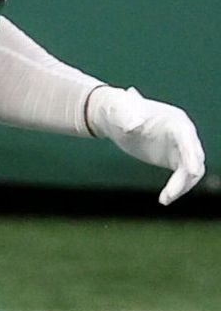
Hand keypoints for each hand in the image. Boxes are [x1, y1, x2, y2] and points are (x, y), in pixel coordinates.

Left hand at [87, 86, 205, 205]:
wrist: (115, 116)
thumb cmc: (118, 110)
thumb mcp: (119, 111)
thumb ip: (127, 117)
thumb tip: (132, 126)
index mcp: (174, 120)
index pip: (187, 138)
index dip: (190, 154)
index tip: (190, 171)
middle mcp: (183, 134)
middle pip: (194, 157)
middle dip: (186, 177)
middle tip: (169, 195)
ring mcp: (180, 147)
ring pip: (192, 170)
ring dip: (182, 186)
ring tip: (164, 200)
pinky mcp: (173, 159)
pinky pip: (183, 176)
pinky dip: (177, 188)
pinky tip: (164, 199)